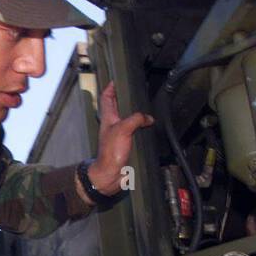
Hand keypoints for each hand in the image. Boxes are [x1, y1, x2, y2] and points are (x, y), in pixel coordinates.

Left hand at [89, 81, 153, 195]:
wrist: (110, 175)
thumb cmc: (110, 153)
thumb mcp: (123, 129)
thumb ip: (137, 119)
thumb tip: (148, 118)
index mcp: (108, 118)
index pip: (107, 98)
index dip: (110, 87)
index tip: (116, 79)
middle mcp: (113, 125)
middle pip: (117, 106)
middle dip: (124, 98)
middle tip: (133, 90)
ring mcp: (119, 135)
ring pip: (127, 119)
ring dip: (134, 113)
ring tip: (143, 105)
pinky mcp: (126, 144)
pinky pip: (135, 132)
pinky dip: (141, 127)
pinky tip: (148, 127)